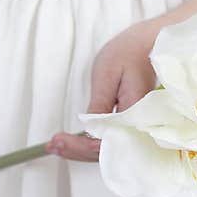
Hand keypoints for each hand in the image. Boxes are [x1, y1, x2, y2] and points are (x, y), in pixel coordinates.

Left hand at [47, 21, 156, 160]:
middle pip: (108, 151)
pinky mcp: (129, 125)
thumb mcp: (107, 75)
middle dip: (77, 152)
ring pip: (108, 150)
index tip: (60, 141)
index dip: (83, 146)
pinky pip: (110, 141)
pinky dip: (88, 144)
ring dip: (80, 151)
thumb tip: (89, 132)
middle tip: (51, 145)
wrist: (145, 45)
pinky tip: (70, 142)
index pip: (110, 142)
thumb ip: (99, 105)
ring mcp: (135, 127)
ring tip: (55, 146)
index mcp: (136, 112)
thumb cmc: (127, 54)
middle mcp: (139, 125)